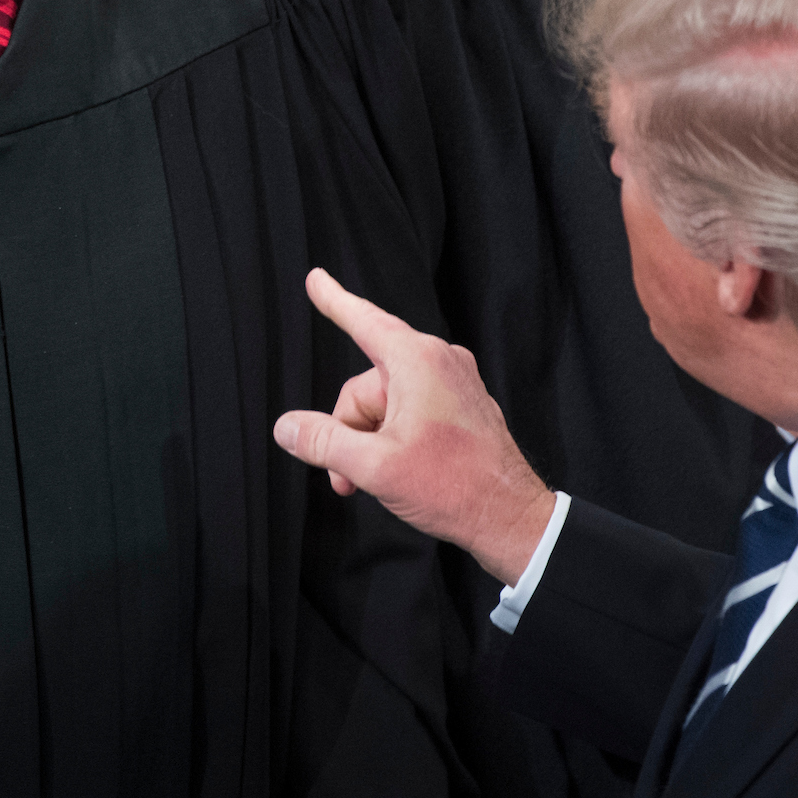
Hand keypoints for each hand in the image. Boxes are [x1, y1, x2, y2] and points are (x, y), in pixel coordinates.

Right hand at [273, 268, 555, 585]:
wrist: (510, 517)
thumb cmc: (454, 487)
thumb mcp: (373, 466)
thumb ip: (323, 442)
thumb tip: (287, 427)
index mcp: (418, 361)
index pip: (363, 321)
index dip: (333, 300)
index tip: (316, 280)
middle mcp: (439, 362)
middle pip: (366, 386)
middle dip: (348, 430)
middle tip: (346, 476)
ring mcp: (453, 383)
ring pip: (385, 403)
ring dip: (369, 441)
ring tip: (376, 481)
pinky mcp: (460, 405)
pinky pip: (410, 410)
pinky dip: (393, 438)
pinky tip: (399, 472)